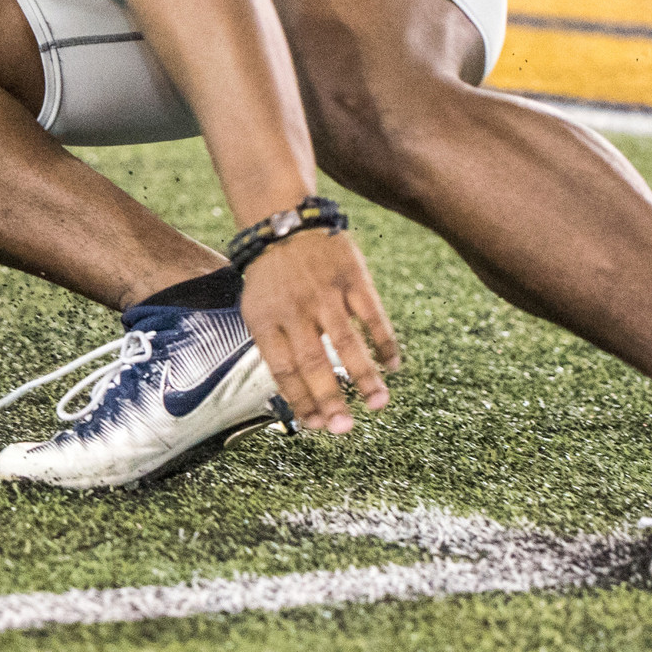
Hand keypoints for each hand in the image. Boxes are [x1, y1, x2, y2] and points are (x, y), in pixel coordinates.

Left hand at [239, 229, 401, 433]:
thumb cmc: (271, 277)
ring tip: (379, 404)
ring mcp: (325, 293)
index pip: (283, 371)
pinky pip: (372, 315)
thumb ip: (276, 349)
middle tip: (345, 429)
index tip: (317, 425)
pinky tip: (393, 365)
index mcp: (266, 321)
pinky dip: (385, 342)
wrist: (284, 222)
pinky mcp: (352, 278)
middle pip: (312, 362)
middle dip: (329, 399)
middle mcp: (295, 309)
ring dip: (364, 376)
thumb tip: (300, 400)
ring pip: (346, 342)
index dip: (300, 401)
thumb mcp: (257, 310)